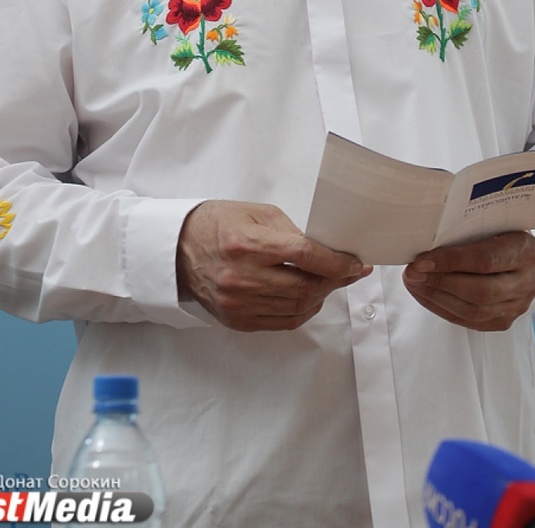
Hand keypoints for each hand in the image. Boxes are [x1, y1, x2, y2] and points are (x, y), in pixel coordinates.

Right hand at [177, 200, 371, 331]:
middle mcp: (242, 277)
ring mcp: (238, 303)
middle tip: (349, 271)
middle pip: (305, 287)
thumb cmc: (219, 223)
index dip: (336, 262)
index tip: (355, 263)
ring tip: (331, 281)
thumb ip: (291, 231)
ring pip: (298, 308)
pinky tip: (310, 296)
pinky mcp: (237, 320)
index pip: (305, 256)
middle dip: (335, 280)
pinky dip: (303, 310)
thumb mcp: (256, 213)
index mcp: (247, 244)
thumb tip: (326, 251)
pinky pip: (283, 322)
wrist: (178, 248)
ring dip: (322, 296)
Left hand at [402, 231, 534, 330]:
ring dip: (436, 297)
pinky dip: (442, 308)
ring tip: (414, 283)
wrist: (525, 257)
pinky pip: (469, 321)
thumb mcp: (493, 222)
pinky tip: (425, 295)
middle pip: (480, 291)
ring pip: (473, 311)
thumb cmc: (502, 232)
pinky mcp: (504, 321)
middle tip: (412, 273)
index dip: (451, 262)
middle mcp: (527, 281)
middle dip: (440, 282)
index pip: (486, 260)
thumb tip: (426, 239)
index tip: (421, 260)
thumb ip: (468, 231)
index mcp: (526, 250)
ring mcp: (518, 305)